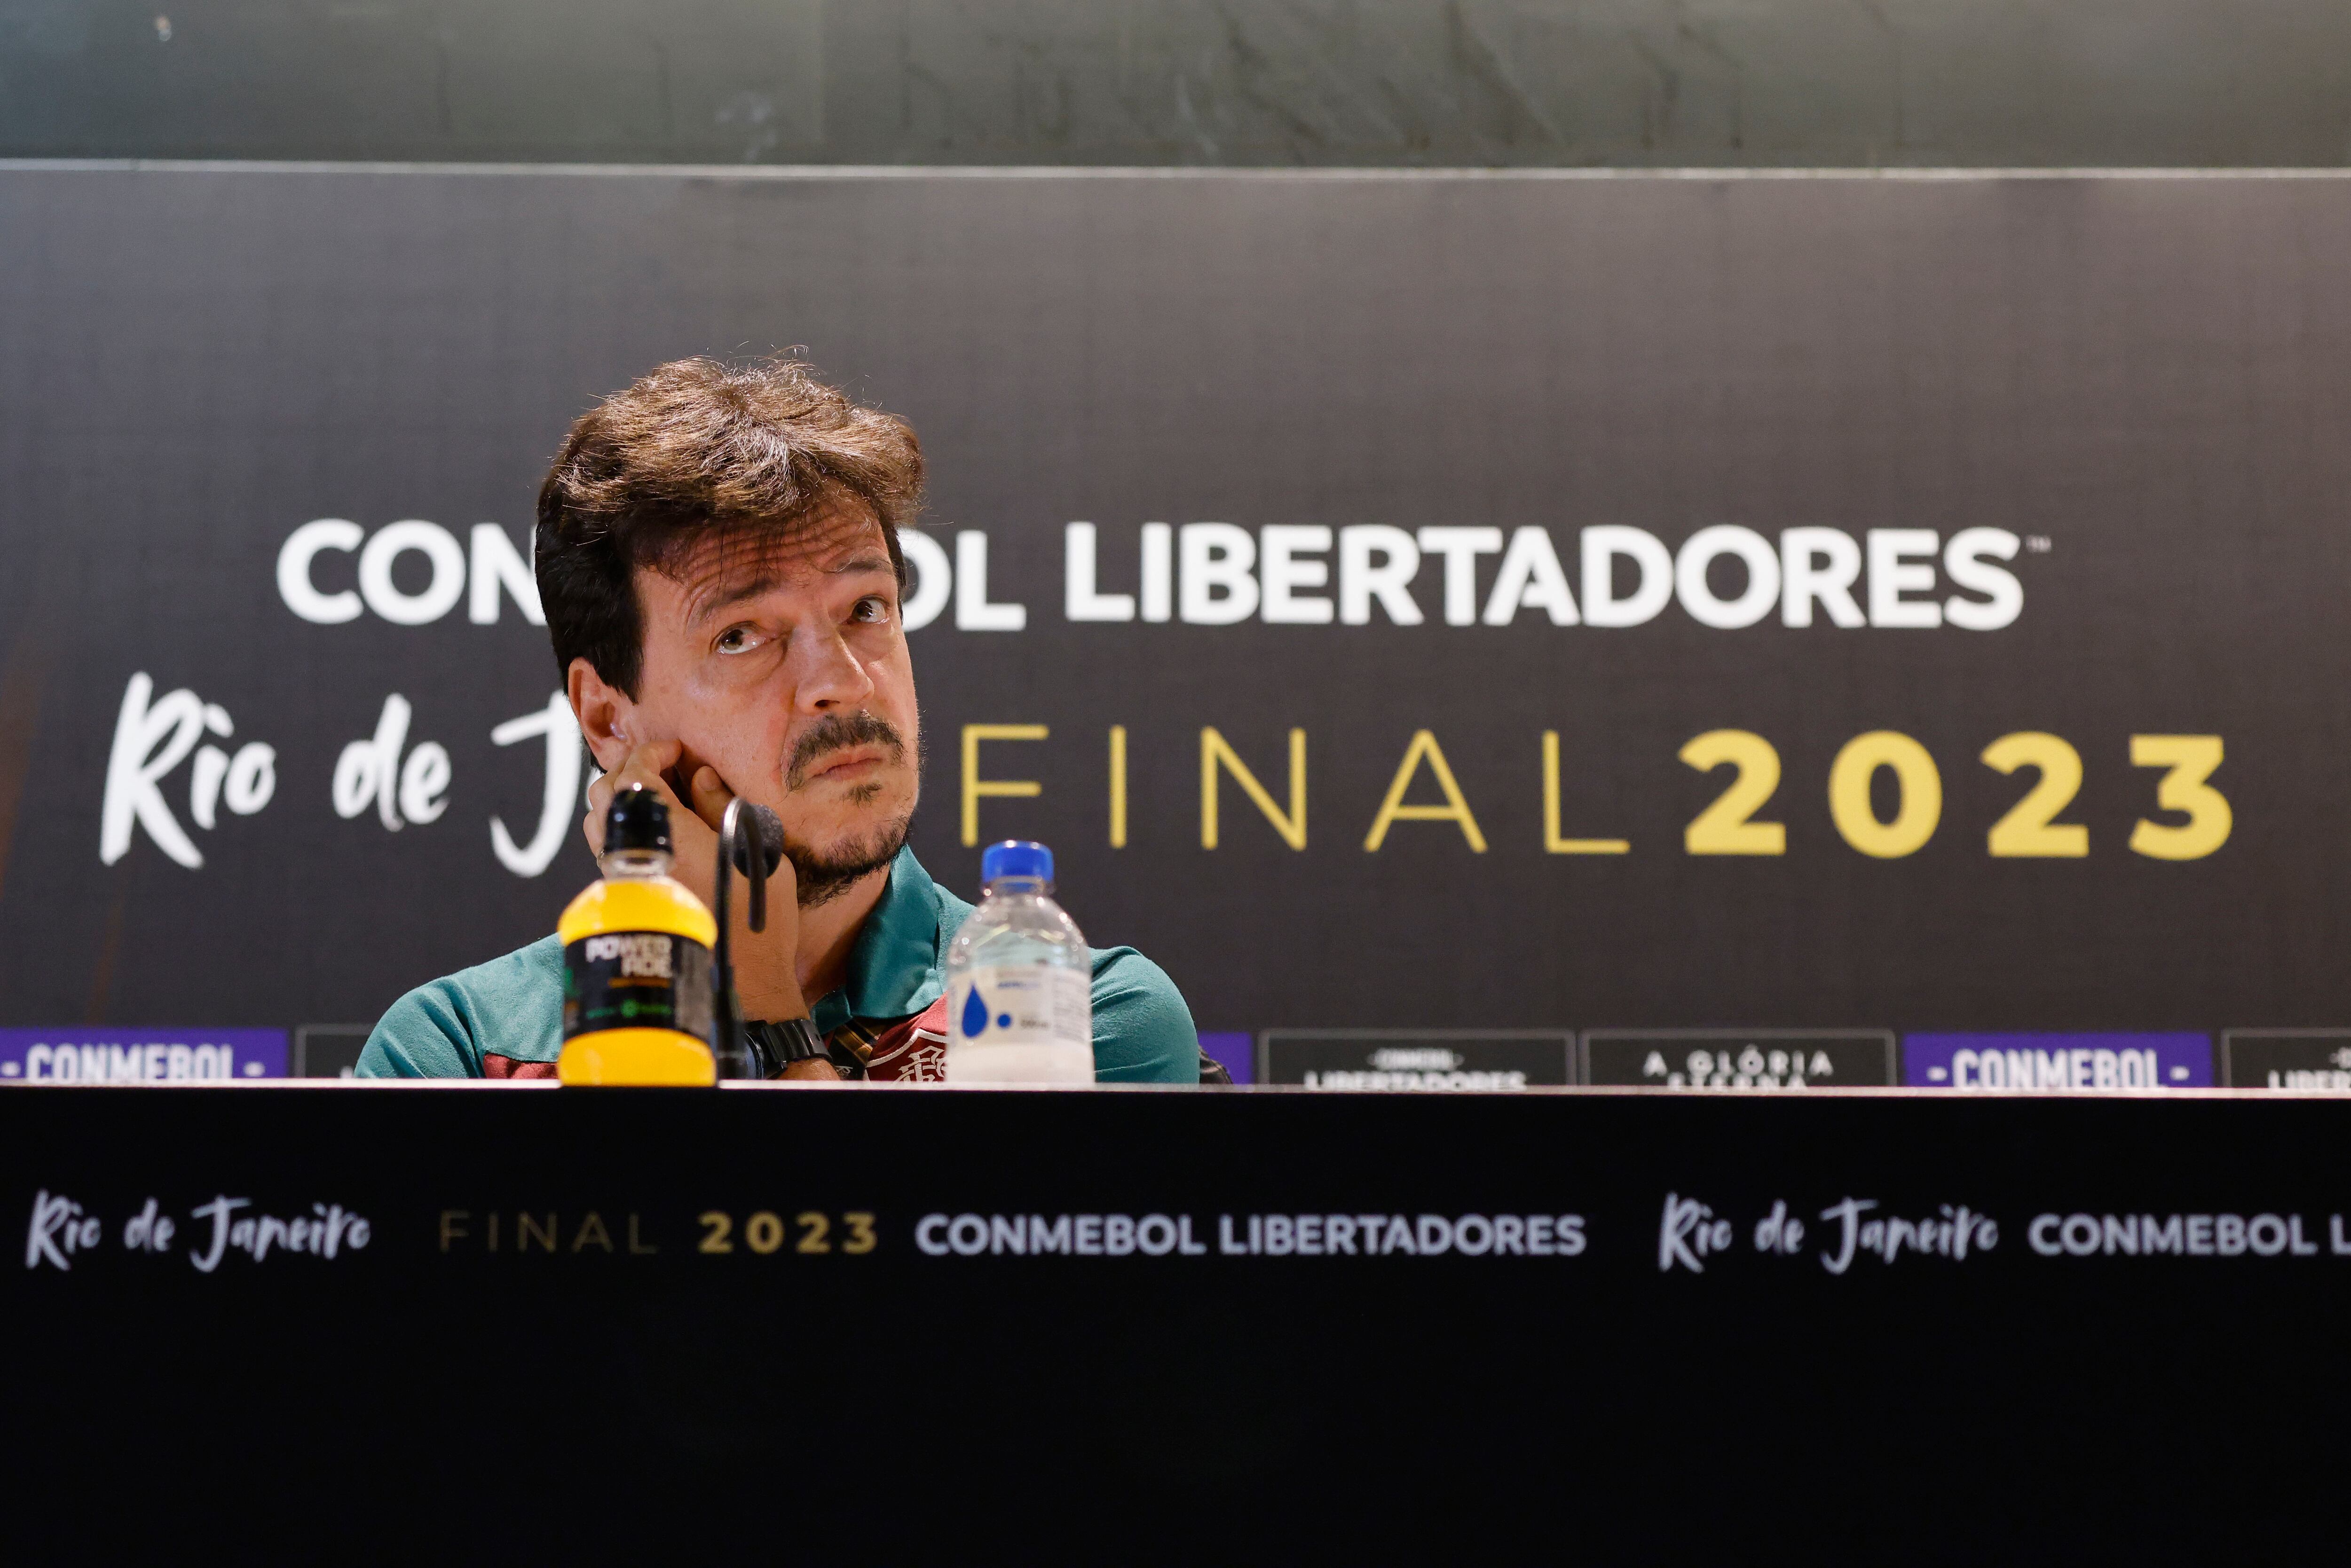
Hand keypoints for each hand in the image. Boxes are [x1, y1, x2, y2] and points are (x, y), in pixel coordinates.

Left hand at [585, 743, 831, 1070]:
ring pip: (597, 820)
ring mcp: (627, 876)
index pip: (637, 773)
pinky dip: (619, 825)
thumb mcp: (755, 848)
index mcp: (669, 834)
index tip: (677, 749)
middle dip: (631, 768)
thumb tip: (699, 777)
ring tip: (655, 794)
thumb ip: (722, 807)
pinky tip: (652, 829)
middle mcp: (637, 853)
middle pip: (605, 791)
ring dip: (619, 797)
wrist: (743, 978)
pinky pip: (605, 847)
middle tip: (664, 765)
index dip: (653, 750)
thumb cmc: (758, 913)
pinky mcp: (628, 896)